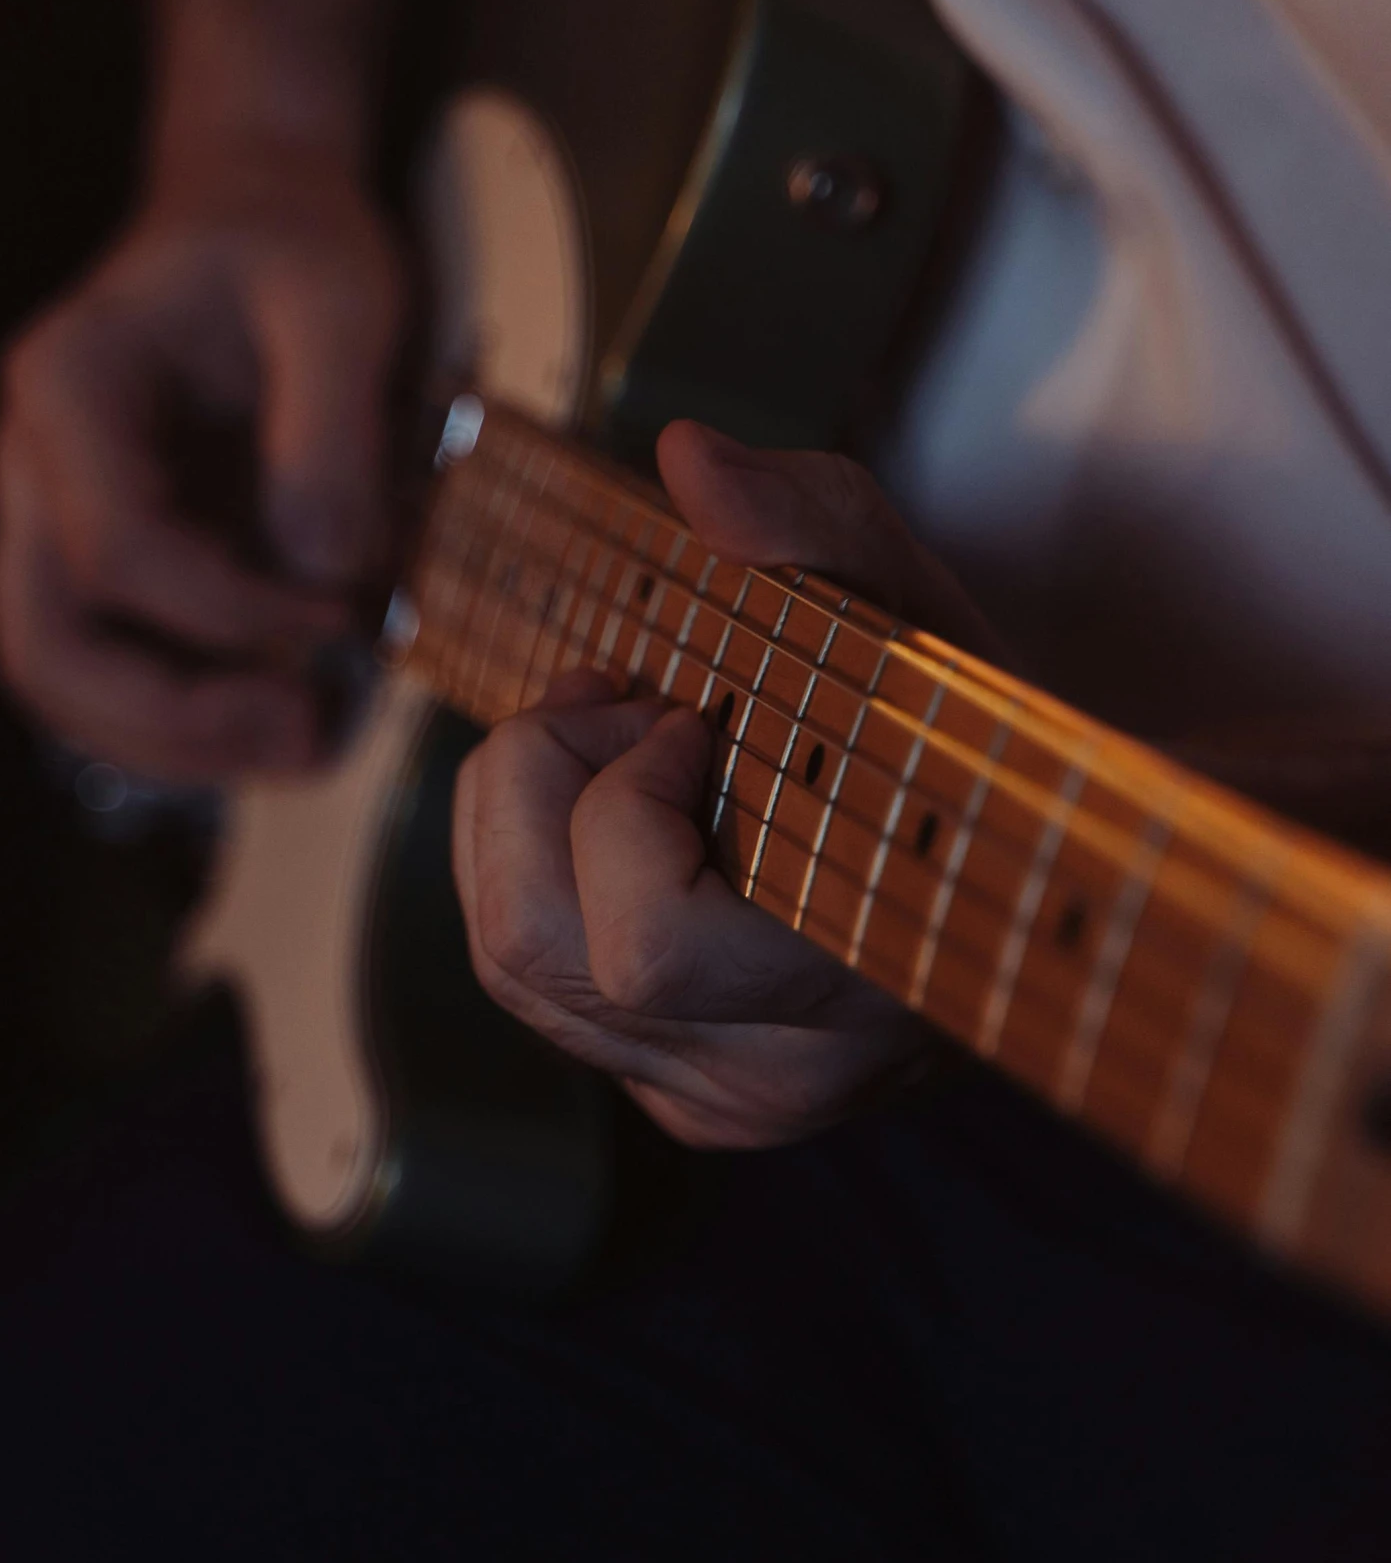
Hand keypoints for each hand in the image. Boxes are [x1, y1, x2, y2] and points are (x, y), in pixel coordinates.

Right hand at [0, 147, 405, 780]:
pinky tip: (286, 722)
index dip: (229, 610)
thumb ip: (332, 430)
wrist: (257, 219)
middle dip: (170, 718)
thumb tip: (321, 568)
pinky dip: (187, 720)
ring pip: (60, 677)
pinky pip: (111, 670)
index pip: (113, 548)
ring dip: (174, 742)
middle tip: (298, 735)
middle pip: (46, 643)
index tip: (337, 610)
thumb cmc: (290, 247)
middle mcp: (34, 463)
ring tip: (300, 748)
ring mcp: (53, 520)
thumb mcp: (340, 302)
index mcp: (71, 384)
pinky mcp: (102, 562)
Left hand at [451, 422, 1000, 1149]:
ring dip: (519, 817)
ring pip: (509, 966)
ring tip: (614, 741)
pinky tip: (611, 808)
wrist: (1054, 879)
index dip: (625, 804)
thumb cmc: (975, 740)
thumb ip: (812, 527)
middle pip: (532, 951)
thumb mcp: (913, 608)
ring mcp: (719, 1100)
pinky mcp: (679, 1102)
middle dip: (542, 784)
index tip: (697, 715)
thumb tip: (688, 460)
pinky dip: (532, 868)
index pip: (644, 947)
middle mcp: (775, 1074)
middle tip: (627, 706)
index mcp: (859, 983)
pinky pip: (531, 985)